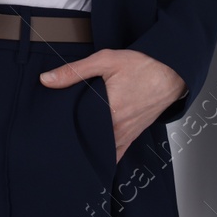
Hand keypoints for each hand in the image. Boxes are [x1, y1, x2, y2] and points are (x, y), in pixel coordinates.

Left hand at [38, 49, 184, 162]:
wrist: (170, 72)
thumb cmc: (141, 66)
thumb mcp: (104, 61)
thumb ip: (74, 71)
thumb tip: (46, 80)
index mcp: (108, 111)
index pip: (77, 127)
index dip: (61, 129)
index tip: (49, 129)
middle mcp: (117, 127)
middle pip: (87, 141)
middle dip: (72, 140)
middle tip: (56, 138)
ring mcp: (126, 134)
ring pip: (101, 151)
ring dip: (88, 148)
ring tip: (70, 146)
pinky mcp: (133, 135)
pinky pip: (117, 153)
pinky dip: (104, 155)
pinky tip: (93, 154)